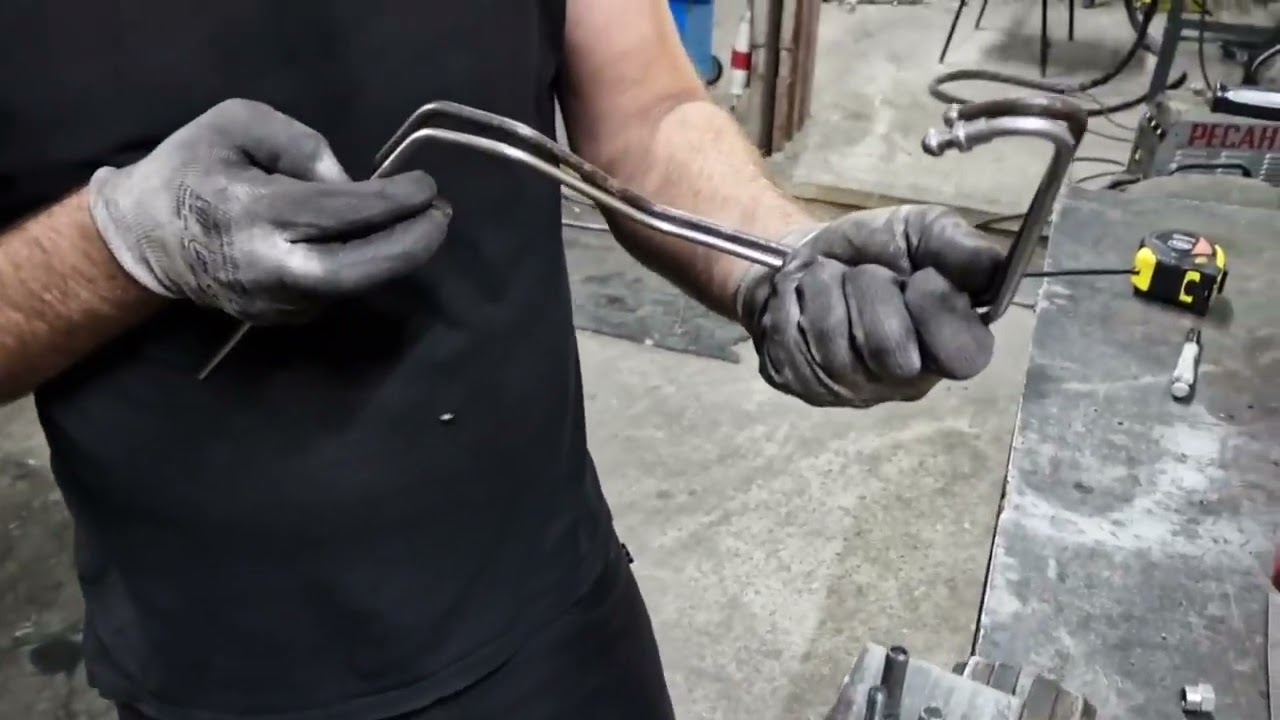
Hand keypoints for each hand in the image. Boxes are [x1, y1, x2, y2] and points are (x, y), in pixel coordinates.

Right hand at [87, 98, 451, 322]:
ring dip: (392, 259)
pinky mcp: (279, 320)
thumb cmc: (190, 169)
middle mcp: (266, 265)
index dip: (392, 203)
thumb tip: (350, 183)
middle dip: (409, 248)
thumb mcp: (236, 123)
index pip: (340, 213)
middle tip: (441, 220)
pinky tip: (376, 244)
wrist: (144, 239)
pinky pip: (335, 294)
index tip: (427, 187)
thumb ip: (300, 144)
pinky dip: (363, 269)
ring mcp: (273, 302)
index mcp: (252, 211)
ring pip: (350, 288)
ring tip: (420, 226)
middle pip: (354, 272)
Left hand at [735, 205, 1004, 407]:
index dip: (938, 311)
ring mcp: (849, 390)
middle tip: (866, 275)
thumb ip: (960, 247)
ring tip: (832, 281)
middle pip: (892, 350)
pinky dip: (793, 304)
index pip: (963, 357)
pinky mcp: (800, 384)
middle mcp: (902, 382)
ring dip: (828, 292)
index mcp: (947, 349)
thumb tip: (995, 270)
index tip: (921, 277)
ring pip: (836, 346)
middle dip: (873, 292)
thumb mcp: (923, 231)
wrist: (803, 250)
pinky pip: (793, 345)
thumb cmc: (874, 249)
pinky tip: (800, 300)